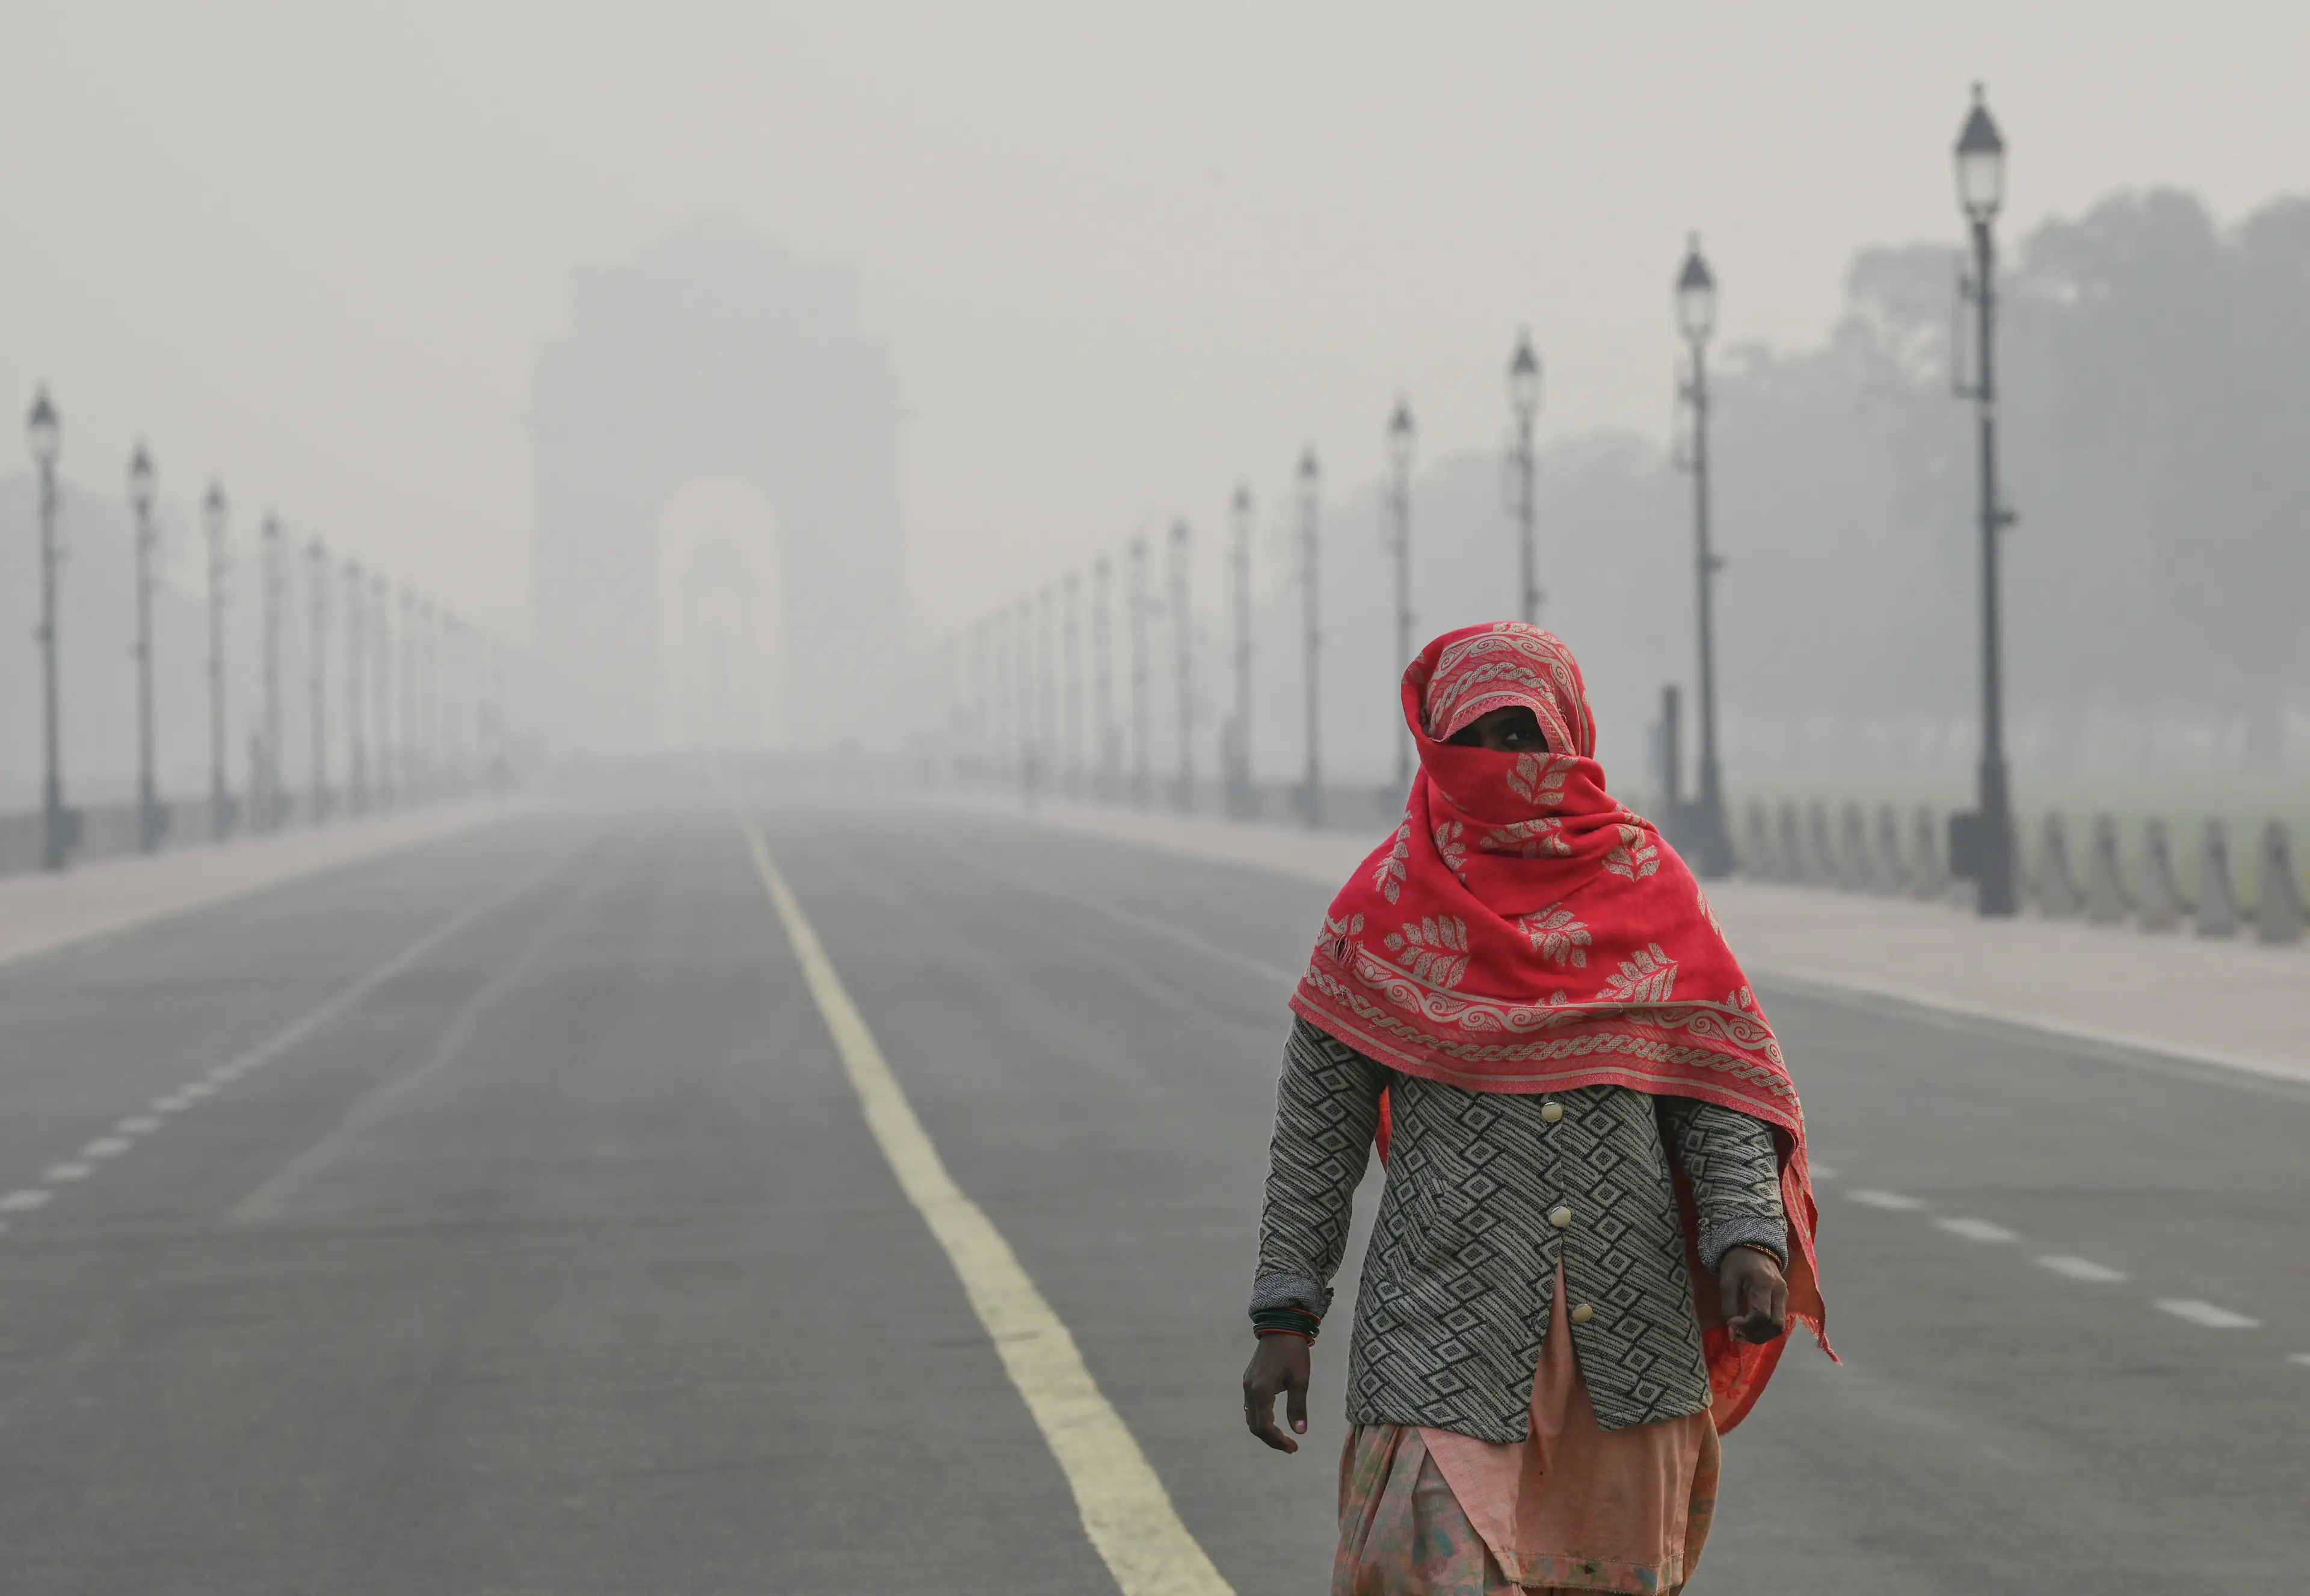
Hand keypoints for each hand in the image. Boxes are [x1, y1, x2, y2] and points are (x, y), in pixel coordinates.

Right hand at [1242, 1335, 1310, 1452]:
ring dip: (1265, 1430)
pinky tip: (1274, 1419)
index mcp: (1261, 1391)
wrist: (1281, 1326)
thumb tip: (1300, 1432)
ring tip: (1283, 1437)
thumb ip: (1297, 1407)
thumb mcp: (1300, 1380)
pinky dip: (1261, 1418)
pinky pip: (1251, 1406)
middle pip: (1255, 1426)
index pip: (1265, 1427)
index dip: (1278, 1441)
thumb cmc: (1293, 1352)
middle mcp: (1250, 1390)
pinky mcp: (1249, 1379)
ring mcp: (1247, 1384)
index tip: (1294, 1447)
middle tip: (1290, 1447)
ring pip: (1251, 1417)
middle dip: (1271, 1439)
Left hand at [1718, 1246, 1787, 1344]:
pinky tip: (1751, 1327)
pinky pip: (1778, 1320)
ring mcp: (1785, 1296)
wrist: (1754, 1246)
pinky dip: (1765, 1328)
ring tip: (1743, 1333)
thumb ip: (1729, 1307)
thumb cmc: (1737, 1261)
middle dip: (1756, 1336)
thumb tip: (1732, 1330)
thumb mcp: (1727, 1281)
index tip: (1730, 1325)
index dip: (1746, 1326)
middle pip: (1776, 1326)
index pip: (1761, 1315)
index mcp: (1765, 1284)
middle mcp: (1780, 1292)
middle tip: (1738, 1335)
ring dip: (1762, 1335)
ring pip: (1780, 1327)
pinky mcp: (1784, 1299)